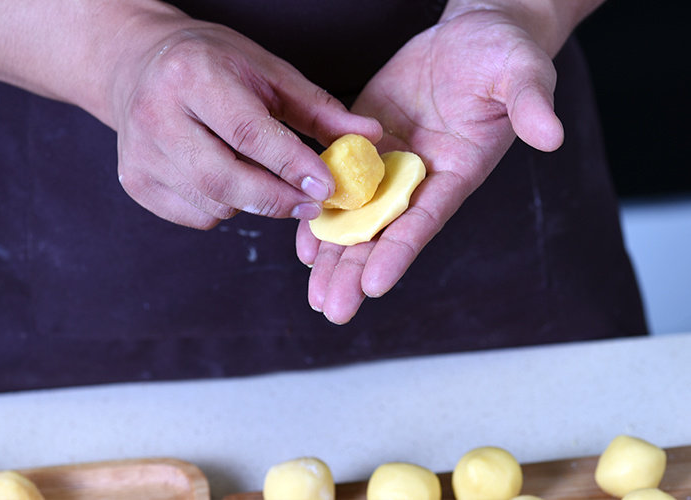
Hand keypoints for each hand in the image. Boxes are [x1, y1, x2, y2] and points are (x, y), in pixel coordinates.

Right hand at [111, 15, 380, 228]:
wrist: (139, 66)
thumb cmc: (211, 65)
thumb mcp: (267, 72)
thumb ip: (319, 109)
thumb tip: (370, 135)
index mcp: (192, 76)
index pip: (248, 133)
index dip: (291, 165)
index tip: (328, 188)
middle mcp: (156, 115)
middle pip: (225, 179)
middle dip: (277, 199)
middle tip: (311, 204)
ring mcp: (140, 154)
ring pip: (214, 204)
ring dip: (252, 202)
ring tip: (262, 176)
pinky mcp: (135, 183)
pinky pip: (197, 217)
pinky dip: (224, 209)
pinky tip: (227, 180)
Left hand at [296, 8, 564, 323]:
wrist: (473, 33)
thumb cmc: (505, 53)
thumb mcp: (524, 73)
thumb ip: (532, 106)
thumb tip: (552, 136)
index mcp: (457, 172)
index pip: (425, 219)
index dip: (399, 252)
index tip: (373, 286)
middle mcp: (420, 177)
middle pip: (386, 232)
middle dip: (357, 272)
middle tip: (333, 309)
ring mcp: (390, 161)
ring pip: (358, 217)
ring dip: (335, 255)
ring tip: (316, 294)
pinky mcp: (366, 139)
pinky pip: (339, 179)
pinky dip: (322, 209)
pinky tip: (304, 243)